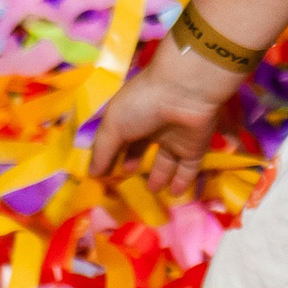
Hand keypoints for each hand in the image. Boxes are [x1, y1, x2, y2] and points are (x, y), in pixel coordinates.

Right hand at [90, 42, 241, 196]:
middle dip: (134, 164)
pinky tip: (174, 195)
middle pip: (142, 149)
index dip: (111, 154)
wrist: (185, 92)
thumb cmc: (142, 104)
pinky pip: (188, 168)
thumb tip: (92, 174)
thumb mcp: (113, 126)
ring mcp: (175, 137)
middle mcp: (153, 126)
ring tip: (152, 191)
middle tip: (126, 184)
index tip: (104, 174)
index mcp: (131, 115)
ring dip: (160, 176)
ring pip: (167, 161)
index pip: (119, 138)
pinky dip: (182, 181)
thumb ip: (103, 151)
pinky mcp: (194, 147)